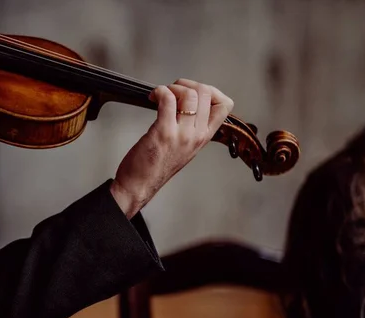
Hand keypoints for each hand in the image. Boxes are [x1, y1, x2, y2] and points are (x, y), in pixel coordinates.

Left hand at [110, 78, 233, 218]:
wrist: (139, 186)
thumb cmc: (155, 167)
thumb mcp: (184, 148)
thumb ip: (190, 128)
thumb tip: (187, 103)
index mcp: (204, 138)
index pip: (225, 105)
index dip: (211, 90)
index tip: (193, 92)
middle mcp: (196, 136)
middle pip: (207, 93)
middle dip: (187, 84)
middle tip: (172, 91)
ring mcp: (181, 135)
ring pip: (190, 94)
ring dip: (173, 87)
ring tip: (161, 95)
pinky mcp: (163, 132)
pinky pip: (168, 100)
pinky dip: (159, 92)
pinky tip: (152, 97)